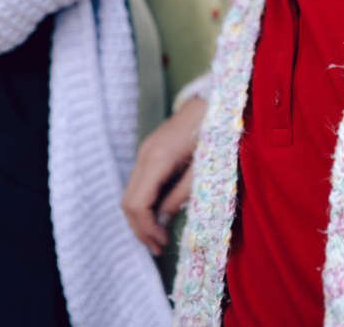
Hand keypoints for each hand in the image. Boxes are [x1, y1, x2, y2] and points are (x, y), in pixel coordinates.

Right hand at [122, 96, 205, 254]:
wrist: (216, 97)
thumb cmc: (216, 130)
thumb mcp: (205, 166)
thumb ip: (184, 193)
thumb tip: (165, 216)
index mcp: (157, 159)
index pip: (138, 204)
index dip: (147, 229)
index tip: (163, 242)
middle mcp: (145, 154)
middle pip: (127, 202)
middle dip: (140, 228)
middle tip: (158, 247)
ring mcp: (145, 150)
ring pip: (130, 193)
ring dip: (141, 217)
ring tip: (159, 235)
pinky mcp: (151, 149)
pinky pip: (139, 182)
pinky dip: (145, 202)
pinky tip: (160, 212)